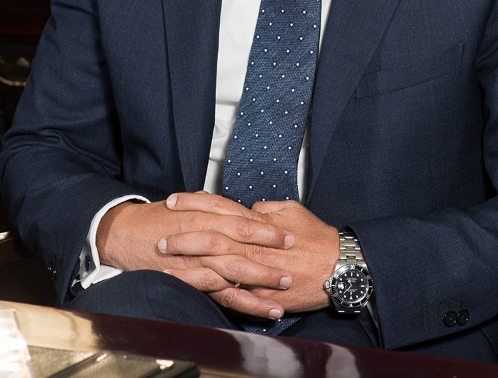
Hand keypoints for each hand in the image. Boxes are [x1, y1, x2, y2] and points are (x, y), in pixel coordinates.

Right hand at [96, 192, 297, 318]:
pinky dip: (242, 301)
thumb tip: (237, 210)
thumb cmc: (155, 219)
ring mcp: (195, 260)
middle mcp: (202, 235)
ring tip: (285, 287)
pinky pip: (219, 293)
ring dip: (262, 280)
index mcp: (204, 214)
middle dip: (270, 252)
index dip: (267, 227)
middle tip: (294, 258)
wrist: (122, 233)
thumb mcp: (186, 205)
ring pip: (234, 271)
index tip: (290, 233)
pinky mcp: (188, 279)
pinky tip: (261, 307)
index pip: (241, 220)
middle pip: (242, 243)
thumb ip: (212, 209)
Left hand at [159, 193, 339, 315]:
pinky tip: (191, 292)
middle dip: (182, 237)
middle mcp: (253, 246)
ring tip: (164, 266)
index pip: (219, 208)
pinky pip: (232, 295)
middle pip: (210, 237)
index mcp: (257, 223)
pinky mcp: (261, 294)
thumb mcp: (291, 211)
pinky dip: (211, 294)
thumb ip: (266, 208)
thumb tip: (248, 207)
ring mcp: (256, 271)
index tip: (173, 201)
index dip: (194, 203)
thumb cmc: (317, 238)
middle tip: (159, 236)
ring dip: (188, 267)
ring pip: (215, 267)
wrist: (338, 267)